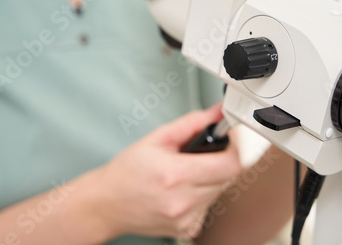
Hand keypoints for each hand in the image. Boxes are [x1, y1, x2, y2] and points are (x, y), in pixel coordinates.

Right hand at [86, 104, 241, 239]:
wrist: (107, 204)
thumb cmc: (127, 172)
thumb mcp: (157, 138)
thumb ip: (191, 123)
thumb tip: (216, 113)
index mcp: (176, 174)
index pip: (229, 164)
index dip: (234, 149)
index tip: (228, 142)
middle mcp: (183, 201)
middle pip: (228, 178)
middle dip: (220, 161)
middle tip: (201, 155)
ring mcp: (186, 219)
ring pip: (219, 192)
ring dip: (211, 179)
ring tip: (187, 173)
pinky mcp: (187, 229)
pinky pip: (209, 208)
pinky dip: (202, 197)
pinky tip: (183, 190)